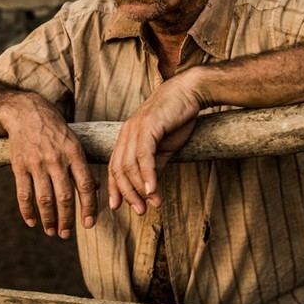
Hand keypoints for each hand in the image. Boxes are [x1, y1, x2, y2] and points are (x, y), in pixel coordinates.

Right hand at [0, 93, 97, 238]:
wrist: (26, 112)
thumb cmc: (54, 129)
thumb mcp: (74, 141)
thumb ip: (82, 165)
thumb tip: (94, 189)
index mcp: (74, 153)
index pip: (85, 186)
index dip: (88, 208)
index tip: (88, 224)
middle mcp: (56, 159)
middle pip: (64, 197)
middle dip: (67, 220)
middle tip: (66, 234)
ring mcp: (36, 163)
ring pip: (44, 200)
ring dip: (49, 220)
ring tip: (51, 231)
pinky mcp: (19, 166)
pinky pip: (23, 194)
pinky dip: (27, 211)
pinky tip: (32, 222)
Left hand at [108, 71, 200, 214]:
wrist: (189, 92)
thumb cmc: (176, 118)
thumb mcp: (163, 147)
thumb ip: (153, 165)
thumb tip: (148, 188)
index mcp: (126, 137)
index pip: (114, 167)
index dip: (114, 188)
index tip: (117, 207)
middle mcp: (126, 133)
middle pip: (119, 169)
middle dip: (128, 194)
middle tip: (140, 211)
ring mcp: (136, 129)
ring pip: (130, 165)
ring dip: (140, 189)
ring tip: (152, 204)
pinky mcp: (149, 126)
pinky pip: (144, 155)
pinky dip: (147, 175)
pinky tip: (152, 189)